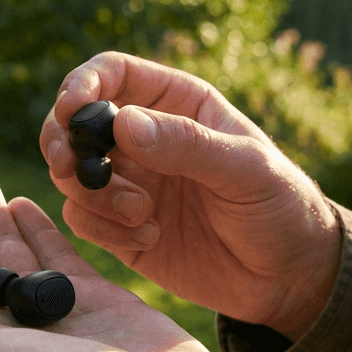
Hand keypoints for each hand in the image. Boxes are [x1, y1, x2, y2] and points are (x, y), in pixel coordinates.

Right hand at [40, 52, 341, 340]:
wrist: (288, 277)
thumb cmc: (280, 207)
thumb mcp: (245, 169)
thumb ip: (186, 144)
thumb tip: (122, 123)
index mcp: (176, 103)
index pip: (112, 74)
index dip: (82, 85)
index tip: (71, 111)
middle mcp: (144, 138)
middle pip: (73, 122)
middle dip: (63, 142)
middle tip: (69, 166)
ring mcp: (129, 183)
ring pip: (71, 173)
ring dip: (92, 194)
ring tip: (141, 214)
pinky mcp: (120, 228)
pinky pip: (83, 219)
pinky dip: (103, 229)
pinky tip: (150, 239)